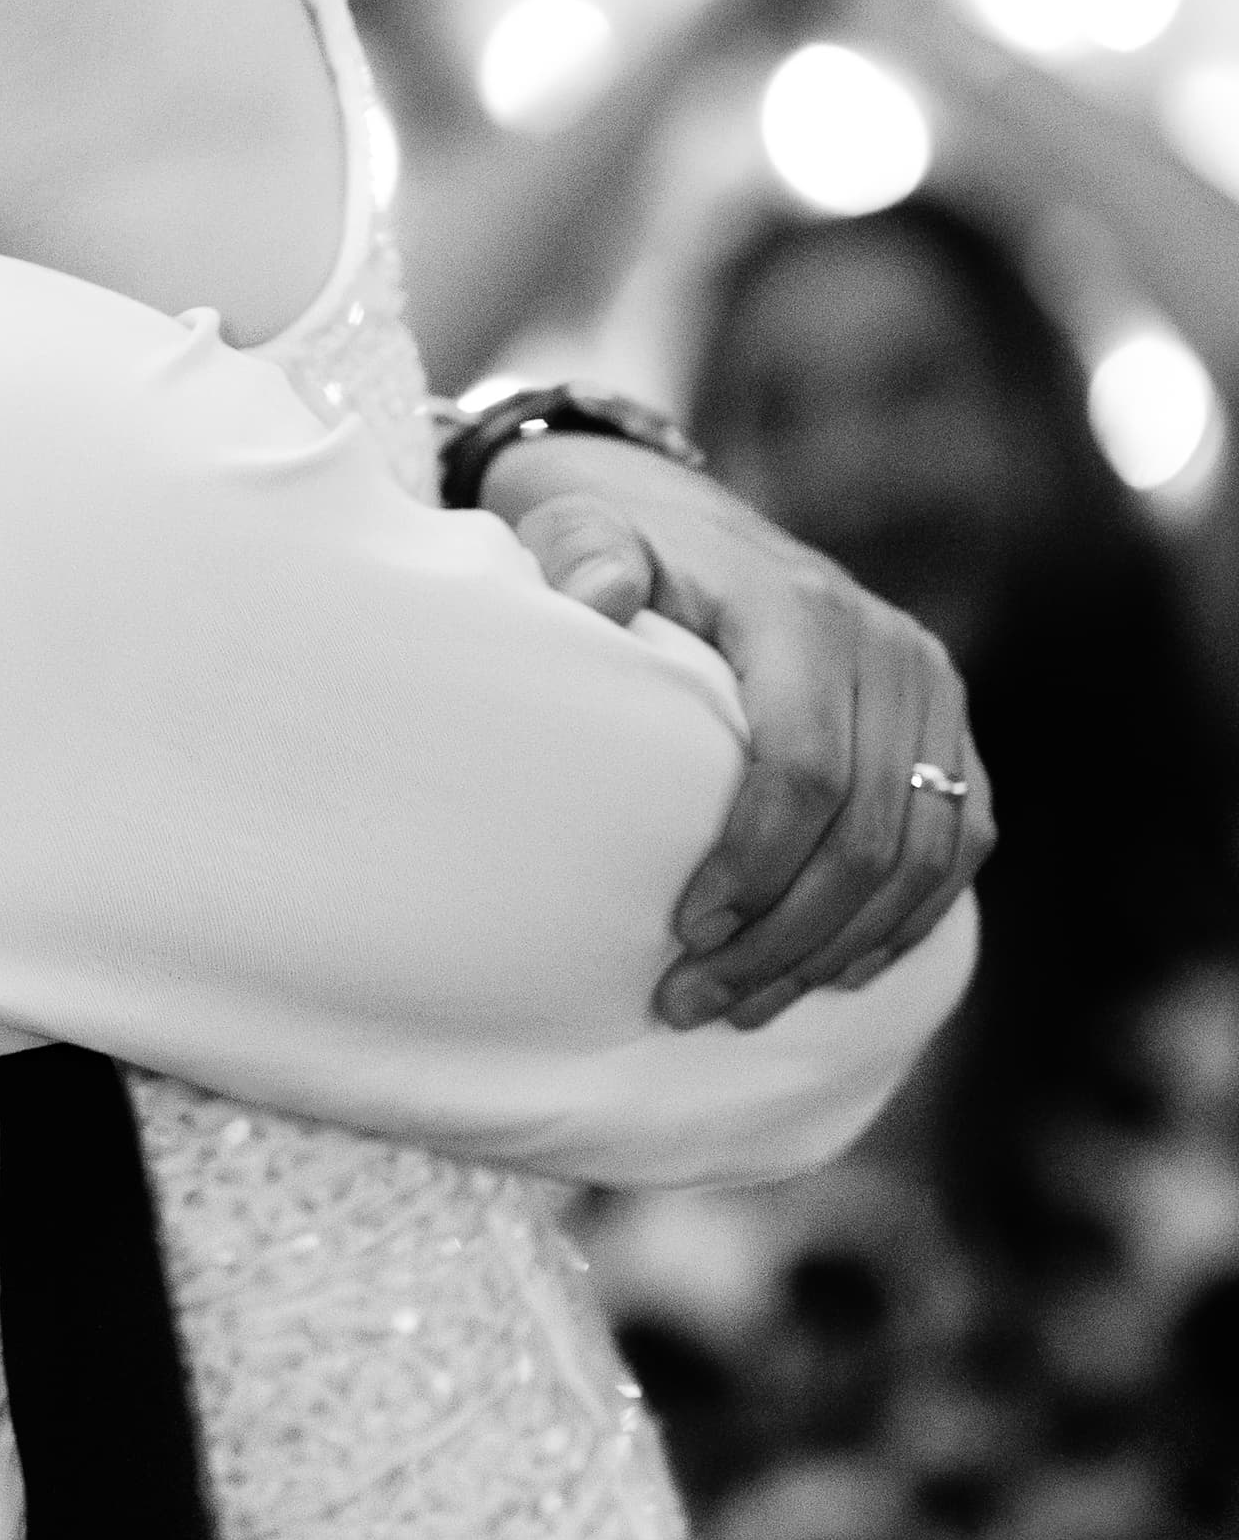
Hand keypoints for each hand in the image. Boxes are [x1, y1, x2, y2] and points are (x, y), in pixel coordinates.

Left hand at [489, 432, 987, 1019]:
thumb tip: (599, 596)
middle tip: (694, 1002)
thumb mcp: (584, 534)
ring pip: (919, 857)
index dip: (755, 863)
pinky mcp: (955, 735)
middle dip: (783, 936)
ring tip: (745, 1005)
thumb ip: (583, 557)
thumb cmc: (631, 556)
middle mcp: (893, 651)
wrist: (709, 536)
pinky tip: (834, 973)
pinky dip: (903, 923)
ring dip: (838, 949)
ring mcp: (936, 694)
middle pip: (867, 833)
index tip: (684, 930)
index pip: (806, 766)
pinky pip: (957, 847)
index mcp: (805, 613)